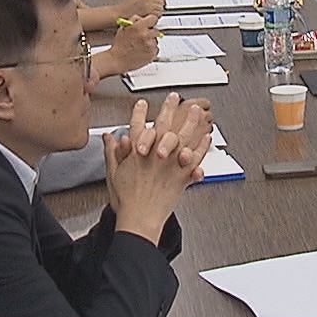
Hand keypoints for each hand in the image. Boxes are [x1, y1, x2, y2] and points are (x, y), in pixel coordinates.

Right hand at [95, 13, 159, 77]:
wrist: (117, 60)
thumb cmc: (119, 45)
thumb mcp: (123, 28)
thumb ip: (134, 20)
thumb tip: (143, 18)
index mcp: (138, 27)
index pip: (153, 19)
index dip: (150, 21)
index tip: (149, 24)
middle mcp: (145, 35)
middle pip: (156, 30)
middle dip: (150, 33)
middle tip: (142, 37)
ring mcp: (150, 45)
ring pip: (156, 40)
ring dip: (150, 42)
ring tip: (140, 46)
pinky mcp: (152, 54)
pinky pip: (156, 49)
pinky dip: (151, 50)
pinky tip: (142, 51)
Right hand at [105, 94, 211, 244]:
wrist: (139, 219)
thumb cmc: (126, 200)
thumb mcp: (113, 174)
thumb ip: (113, 153)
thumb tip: (110, 138)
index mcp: (137, 153)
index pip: (138, 126)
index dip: (139, 113)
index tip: (142, 104)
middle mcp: (156, 154)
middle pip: (164, 125)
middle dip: (169, 108)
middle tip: (174, 97)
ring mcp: (171, 164)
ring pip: (184, 137)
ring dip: (191, 122)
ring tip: (197, 111)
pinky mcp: (183, 175)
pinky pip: (196, 158)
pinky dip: (202, 147)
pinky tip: (206, 137)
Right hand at [116, 0, 165, 20]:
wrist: (117, 14)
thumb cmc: (124, 8)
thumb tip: (156, 0)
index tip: (162, 3)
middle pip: (161, 1)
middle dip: (159, 7)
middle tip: (155, 11)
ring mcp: (148, 4)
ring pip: (160, 9)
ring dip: (158, 13)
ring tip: (150, 15)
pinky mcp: (148, 12)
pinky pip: (157, 15)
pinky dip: (155, 18)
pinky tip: (148, 18)